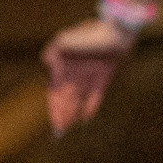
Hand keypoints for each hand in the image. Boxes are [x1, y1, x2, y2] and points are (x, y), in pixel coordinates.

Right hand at [42, 16, 135, 134]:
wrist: (117, 30)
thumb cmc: (90, 33)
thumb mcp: (66, 39)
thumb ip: (53, 49)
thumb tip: (45, 60)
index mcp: (64, 63)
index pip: (55, 90)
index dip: (54, 106)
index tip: (54, 121)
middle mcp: (75, 70)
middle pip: (66, 97)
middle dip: (61, 113)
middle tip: (59, 131)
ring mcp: (89, 73)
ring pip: (78, 97)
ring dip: (72, 112)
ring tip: (68, 127)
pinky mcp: (104, 75)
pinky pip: (96, 94)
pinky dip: (90, 105)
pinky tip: (86, 118)